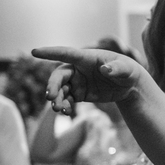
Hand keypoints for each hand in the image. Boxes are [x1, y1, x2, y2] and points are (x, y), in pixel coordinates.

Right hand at [31, 47, 145, 116]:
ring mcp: (78, 82)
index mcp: (86, 58)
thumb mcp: (125, 69)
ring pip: (61, 89)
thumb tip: (106, 69)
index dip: (50, 52)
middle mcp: (78, 69)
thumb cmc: (127, 70)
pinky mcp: (80, 94)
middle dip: (53, 85)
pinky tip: (66, 112)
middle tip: (51, 97)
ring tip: (58, 108)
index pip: (66, 53)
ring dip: (57, 98)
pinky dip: (65, 105)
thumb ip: (117, 68)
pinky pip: (68, 99)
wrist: (130, 85)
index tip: (34, 52)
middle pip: (59, 75)